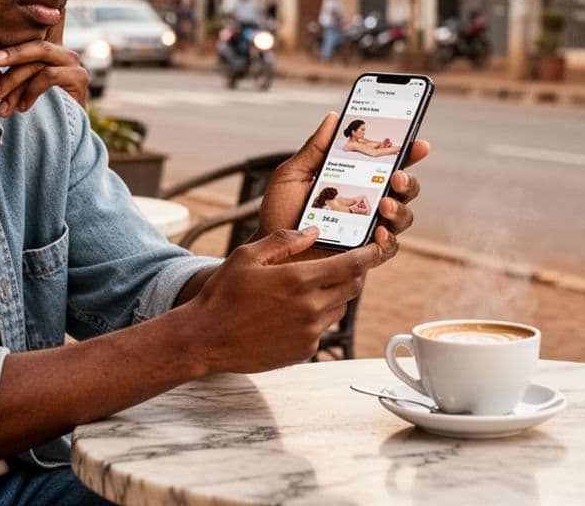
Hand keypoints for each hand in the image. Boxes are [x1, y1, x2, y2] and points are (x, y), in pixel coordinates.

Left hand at [0, 16, 89, 114]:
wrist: (66, 131)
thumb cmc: (42, 110)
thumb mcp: (18, 91)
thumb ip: (5, 79)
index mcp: (50, 52)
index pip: (29, 43)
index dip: (9, 51)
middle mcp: (63, 53)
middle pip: (36, 48)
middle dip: (10, 63)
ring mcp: (73, 64)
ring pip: (39, 64)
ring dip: (15, 82)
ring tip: (0, 103)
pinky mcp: (79, 77)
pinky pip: (49, 75)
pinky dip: (32, 90)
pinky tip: (22, 106)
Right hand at [185, 227, 381, 371]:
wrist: (205, 339)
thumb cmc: (223, 294)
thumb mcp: (248, 256)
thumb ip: (284, 241)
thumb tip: (313, 232)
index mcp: (299, 280)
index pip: (352, 265)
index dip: (371, 254)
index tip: (379, 246)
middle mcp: (310, 308)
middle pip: (352, 287)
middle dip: (352, 274)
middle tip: (340, 264)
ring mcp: (309, 333)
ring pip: (339, 309)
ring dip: (333, 296)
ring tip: (307, 289)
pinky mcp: (304, 351)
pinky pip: (322, 330)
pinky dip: (316, 318)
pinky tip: (290, 313)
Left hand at [256, 112, 427, 259]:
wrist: (267, 252)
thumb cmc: (279, 214)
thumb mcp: (292, 175)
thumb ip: (314, 148)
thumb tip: (334, 117)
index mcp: (356, 181)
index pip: (388, 164)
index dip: (408, 153)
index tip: (418, 144)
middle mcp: (368, 205)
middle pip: (404, 190)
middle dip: (408, 181)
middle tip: (397, 176)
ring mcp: (369, 231)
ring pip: (402, 218)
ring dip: (400, 209)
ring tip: (385, 206)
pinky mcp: (364, 257)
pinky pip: (387, 249)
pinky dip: (388, 241)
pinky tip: (379, 234)